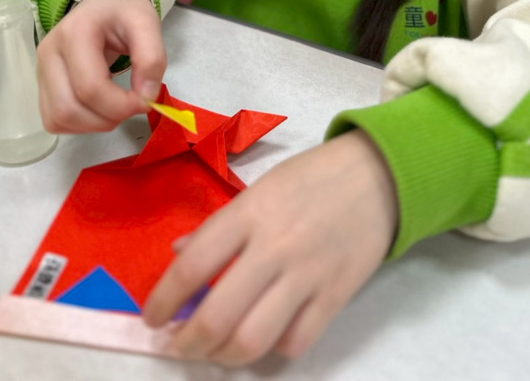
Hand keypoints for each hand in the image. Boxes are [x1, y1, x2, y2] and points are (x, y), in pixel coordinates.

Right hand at [37, 0, 166, 132]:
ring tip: (117, 106)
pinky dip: (80, 124)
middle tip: (132, 105)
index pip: (90, 87)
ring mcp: (41, 70)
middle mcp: (49, 53)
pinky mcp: (42, 85)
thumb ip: (152, 58)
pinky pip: (54, 119)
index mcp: (74, 34)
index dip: (120, 105)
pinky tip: (99, 108)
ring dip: (93, 124)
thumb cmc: (124, 11)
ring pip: (58, 119)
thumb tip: (146, 97)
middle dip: (107, 118)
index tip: (145, 100)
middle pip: (69, 108)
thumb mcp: (147, 22)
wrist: (105, 2)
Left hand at [144, 130, 399, 364]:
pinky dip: (274, 349)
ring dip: (224, 356)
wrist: (377, 174)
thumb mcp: (260, 187)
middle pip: (218, 316)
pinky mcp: (336, 295)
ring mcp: (307, 274)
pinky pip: (296, 342)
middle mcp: (274, 247)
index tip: (153, 318)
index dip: (163, 299)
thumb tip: (179, 254)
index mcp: (250, 213)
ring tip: (215, 352)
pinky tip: (267, 336)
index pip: (193, 265)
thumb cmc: (311, 177)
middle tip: (178, 346)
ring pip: (253, 340)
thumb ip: (219, 224)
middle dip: (188, 343)